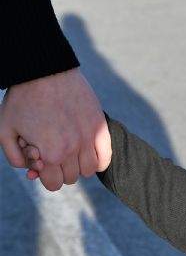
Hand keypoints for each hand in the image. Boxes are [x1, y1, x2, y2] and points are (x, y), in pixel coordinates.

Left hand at [0, 69, 111, 190]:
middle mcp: (72, 149)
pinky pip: (105, 157)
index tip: (42, 164)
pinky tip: (88, 151)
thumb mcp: (5, 129)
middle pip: (72, 178)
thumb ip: (13, 157)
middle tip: (53, 153)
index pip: (53, 184)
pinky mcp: (99, 126)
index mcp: (50, 154)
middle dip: (60, 170)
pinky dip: (98, 160)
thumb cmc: (22, 98)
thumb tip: (31, 170)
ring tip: (70, 151)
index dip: (45, 176)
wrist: (45, 71)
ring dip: (79, 165)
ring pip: (89, 170)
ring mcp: (88, 138)